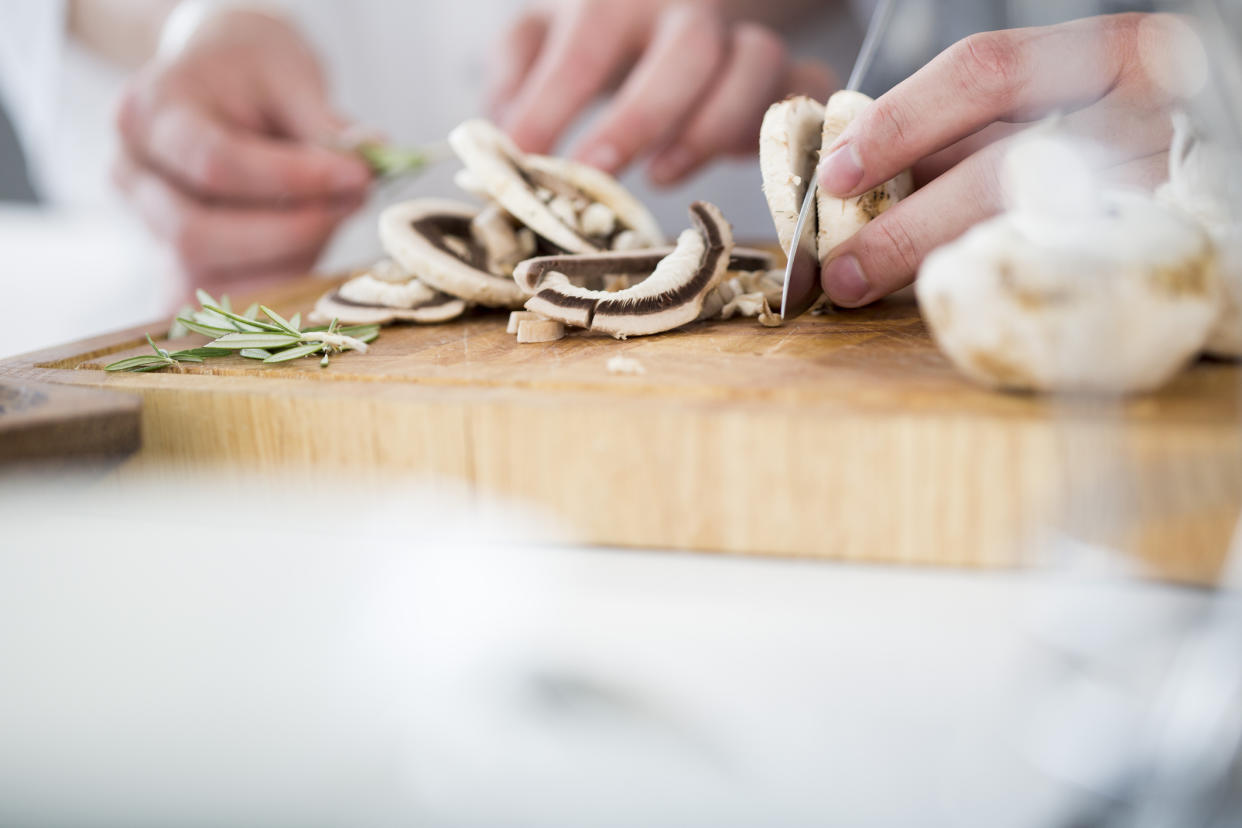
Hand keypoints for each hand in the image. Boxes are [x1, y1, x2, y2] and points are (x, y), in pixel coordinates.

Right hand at [113, 8, 371, 291]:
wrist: (220, 79)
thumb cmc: (251, 73)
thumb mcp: (289, 76)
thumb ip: (324, 126)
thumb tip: (368, 168)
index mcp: (150, 113)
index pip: (214, 163)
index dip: (292, 179)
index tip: (357, 177)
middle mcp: (132, 174)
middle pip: (198, 234)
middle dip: (290, 232)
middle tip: (352, 204)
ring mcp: (146, 226)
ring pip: (210, 278)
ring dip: (289, 262)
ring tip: (335, 219)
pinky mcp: (172, 263)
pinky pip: (218, 302)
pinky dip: (272, 291)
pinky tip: (313, 261)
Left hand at [490, 0, 834, 185]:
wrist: (667, 10)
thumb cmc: (595, 37)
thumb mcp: (540, 40)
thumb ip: (516, 79)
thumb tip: (499, 135)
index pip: (586, 42)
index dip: (555, 102)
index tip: (526, 156)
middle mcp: (686, 11)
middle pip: (686, 47)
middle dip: (641, 115)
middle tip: (596, 171)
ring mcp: (740, 39)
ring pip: (755, 63)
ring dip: (711, 126)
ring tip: (662, 174)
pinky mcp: (785, 73)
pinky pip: (807, 88)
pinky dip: (784, 127)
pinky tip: (739, 163)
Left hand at [815, 13, 1207, 306]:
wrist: (1228, 177)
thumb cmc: (1122, 139)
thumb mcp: (1053, 110)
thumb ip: (973, 131)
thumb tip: (865, 176)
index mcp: (1112, 52)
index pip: (985, 72)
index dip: (899, 122)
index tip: (836, 172)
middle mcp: (1144, 110)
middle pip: (1000, 165)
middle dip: (902, 223)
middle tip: (838, 262)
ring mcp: (1160, 182)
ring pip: (1026, 226)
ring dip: (929, 260)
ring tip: (864, 285)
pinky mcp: (1167, 246)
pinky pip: (1063, 270)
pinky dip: (991, 283)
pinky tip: (947, 298)